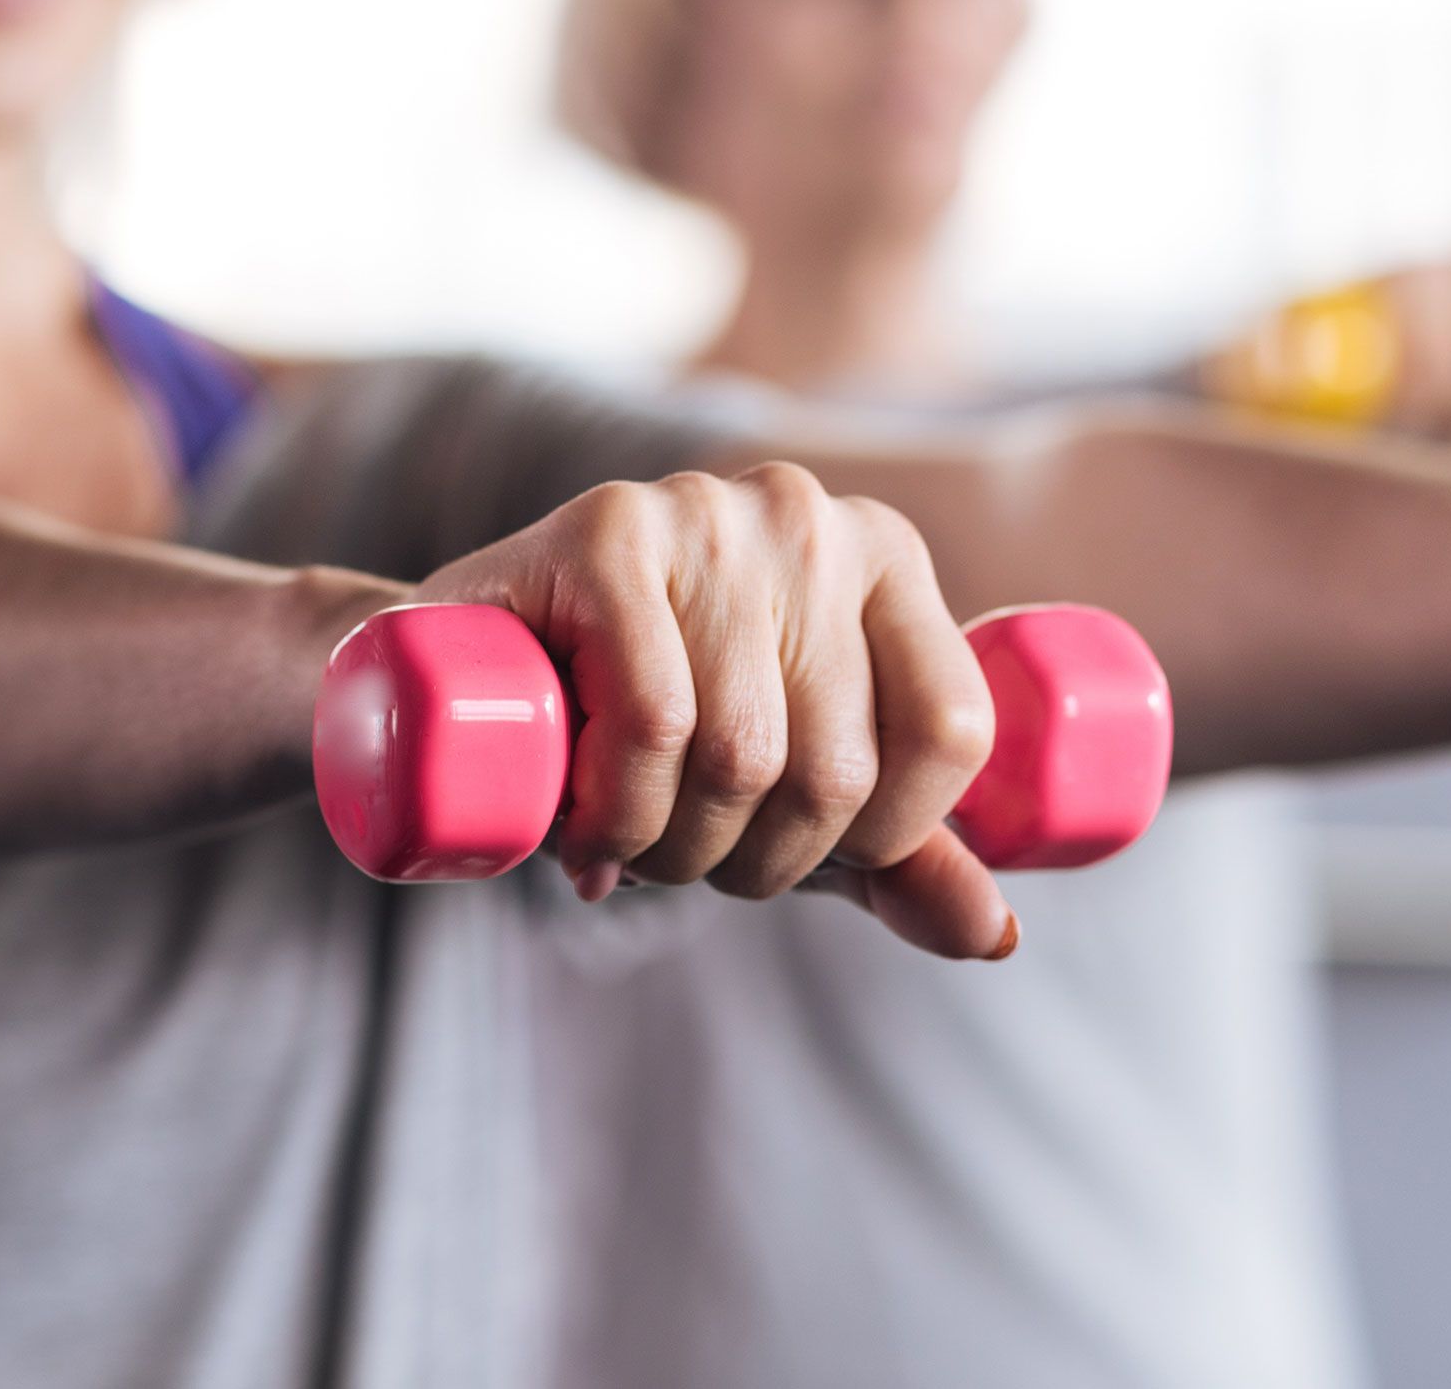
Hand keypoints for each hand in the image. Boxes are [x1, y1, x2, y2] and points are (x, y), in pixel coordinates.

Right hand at [415, 464, 1011, 959]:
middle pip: (837, 766)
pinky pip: (659, 721)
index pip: (953, 730)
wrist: (452, 679)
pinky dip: (622, 812)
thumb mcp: (790, 794)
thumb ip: (901, 859)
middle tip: (686, 860)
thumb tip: (998, 936)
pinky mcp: (609, 530)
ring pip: (744, 755)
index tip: (807, 852)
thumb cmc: (648, 734)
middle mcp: (814, 517)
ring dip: (677, 853)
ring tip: (629, 847)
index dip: (887, 835)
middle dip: (757, 864)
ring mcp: (711, 513)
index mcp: (888, 560)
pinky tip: (585, 831)